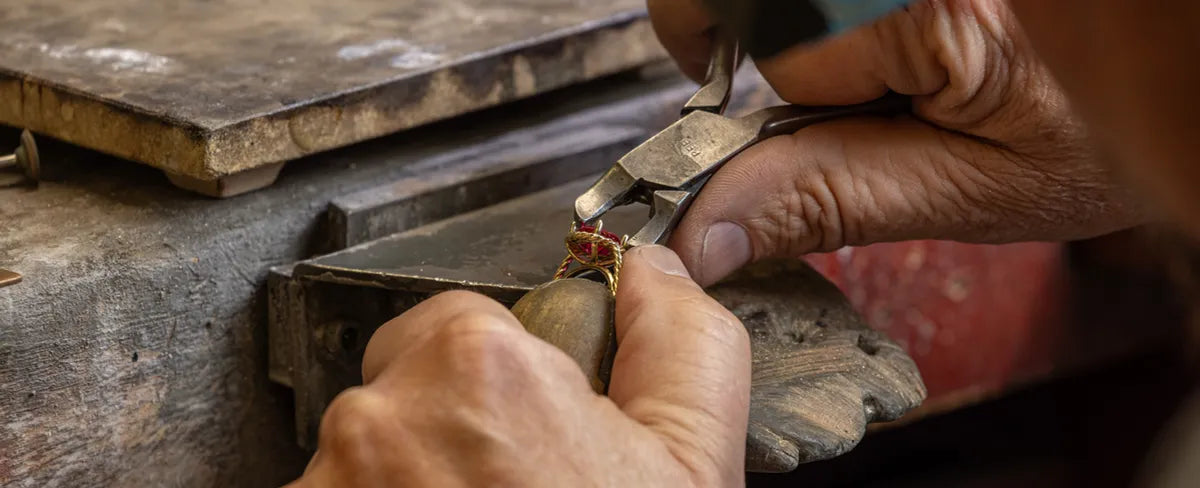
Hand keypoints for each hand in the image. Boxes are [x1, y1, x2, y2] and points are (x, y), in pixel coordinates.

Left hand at [289, 246, 750, 486]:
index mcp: (476, 368)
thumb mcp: (691, 460)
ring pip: (362, 460)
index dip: (507, 383)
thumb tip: (649, 270)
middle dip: (450, 436)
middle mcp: (375, 420)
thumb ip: (682, 340)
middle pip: (403, 392)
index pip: (461, 324)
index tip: (529, 439)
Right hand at [649, 0, 1146, 285]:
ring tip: (917, 60)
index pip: (775, 57)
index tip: (803, 134)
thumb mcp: (970, 192)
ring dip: (830, 28)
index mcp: (927, 4)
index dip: (783, 109)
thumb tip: (705, 228)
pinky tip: (924, 30)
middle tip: (871, 95)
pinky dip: (859, 12)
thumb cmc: (1113, 132)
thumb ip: (830, 198)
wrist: (1185, 70)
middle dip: (792, 51)